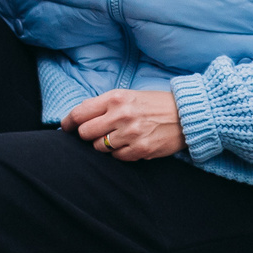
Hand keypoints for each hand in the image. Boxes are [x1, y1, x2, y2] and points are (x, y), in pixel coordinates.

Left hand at [65, 89, 185, 161]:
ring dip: (104, 145)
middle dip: (87, 135)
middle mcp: (122, 115)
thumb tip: (77, 117)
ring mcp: (131, 133)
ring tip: (117, 137)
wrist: (185, 114)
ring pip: (99, 147)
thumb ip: (103, 104)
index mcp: (116, 98)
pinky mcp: (140, 149)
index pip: (80, 113)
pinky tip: (129, 144)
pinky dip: (119, 153)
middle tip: (96, 133)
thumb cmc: (154, 104)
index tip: (67, 127)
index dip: (68, 123)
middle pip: (85, 133)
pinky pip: (116, 157)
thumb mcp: (128, 95)